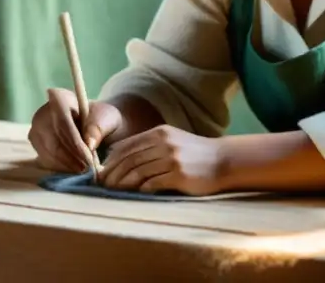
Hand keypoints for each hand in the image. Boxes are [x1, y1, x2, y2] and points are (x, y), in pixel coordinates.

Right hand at [28, 87, 122, 172]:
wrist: (95, 126)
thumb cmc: (101, 119)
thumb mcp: (107, 118)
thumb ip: (99, 127)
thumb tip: (90, 143)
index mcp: (61, 98)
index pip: (63, 122)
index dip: (74, 143)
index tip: (89, 158)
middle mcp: (44, 112)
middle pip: (52, 139)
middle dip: (70, 157)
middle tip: (87, 169)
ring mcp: (37, 129)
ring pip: (48, 151)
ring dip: (66, 164)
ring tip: (83, 170)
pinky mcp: (36, 145)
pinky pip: (45, 159)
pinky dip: (60, 167)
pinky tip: (74, 168)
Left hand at [99, 124, 224, 195]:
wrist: (222, 160)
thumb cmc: (195, 153)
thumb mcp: (172, 141)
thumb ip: (150, 146)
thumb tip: (122, 158)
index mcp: (160, 133)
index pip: (128, 145)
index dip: (112, 159)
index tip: (101, 171)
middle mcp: (164, 143)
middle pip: (130, 158)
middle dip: (113, 172)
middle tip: (102, 184)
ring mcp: (172, 158)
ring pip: (139, 171)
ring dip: (123, 182)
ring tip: (113, 191)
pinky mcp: (179, 174)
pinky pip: (154, 183)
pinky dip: (141, 188)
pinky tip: (135, 193)